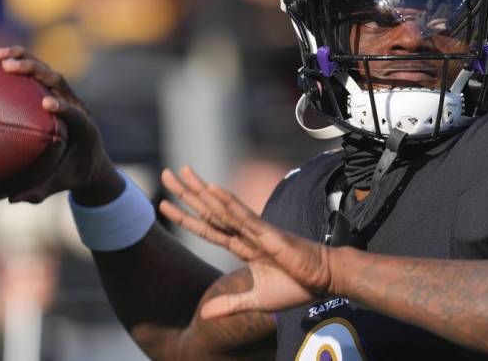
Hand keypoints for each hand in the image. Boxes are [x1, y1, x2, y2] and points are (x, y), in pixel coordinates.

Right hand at [0, 46, 119, 203]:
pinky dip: (17, 63)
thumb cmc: (72, 174)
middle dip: (37, 71)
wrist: (91, 162)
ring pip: (47, 71)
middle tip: (10, 67)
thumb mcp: (58, 185)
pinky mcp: (54, 91)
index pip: (75, 113)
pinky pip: (35, 74)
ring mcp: (65, 96)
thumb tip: (12, 198)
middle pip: (59, 82)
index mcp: (84, 129)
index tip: (46, 104)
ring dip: (24, 60)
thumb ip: (39, 191)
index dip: (63, 106)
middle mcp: (75, 106)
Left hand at [159, 166, 334, 318]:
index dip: (185, 216)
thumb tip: (204, 315)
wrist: (324, 281)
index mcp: (242, 246)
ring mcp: (256, 231)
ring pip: (224, 209)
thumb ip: (230, 304)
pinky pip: (246, 217)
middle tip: (166, 173)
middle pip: (210, 211)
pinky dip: (229, 204)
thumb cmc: (295, 286)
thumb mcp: (256, 301)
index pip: (207, 228)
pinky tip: (214, 191)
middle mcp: (245, 234)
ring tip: (184, 173)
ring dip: (203, 191)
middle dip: (187, 193)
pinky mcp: (269, 235)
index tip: (164, 203)